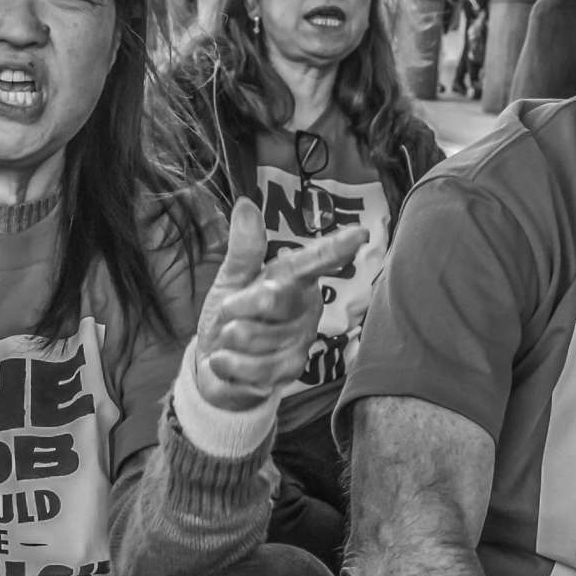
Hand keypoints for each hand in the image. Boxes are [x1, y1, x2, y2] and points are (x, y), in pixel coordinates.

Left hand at [190, 197, 369, 413]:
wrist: (216, 365)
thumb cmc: (229, 319)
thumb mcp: (231, 282)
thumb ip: (243, 250)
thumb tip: (245, 204)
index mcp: (294, 280)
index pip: (313, 262)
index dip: (335, 249)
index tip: (360, 234)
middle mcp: (305, 308)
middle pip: (270, 296)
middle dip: (234, 308)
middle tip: (228, 316)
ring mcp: (301, 340)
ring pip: (252, 334)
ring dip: (228, 341)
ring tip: (233, 343)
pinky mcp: (291, 371)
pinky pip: (251, 366)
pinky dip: (228, 364)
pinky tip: (231, 363)